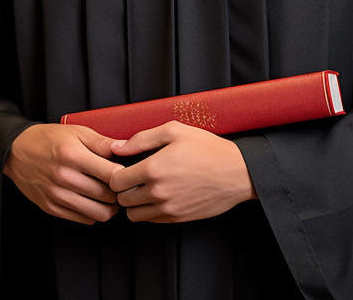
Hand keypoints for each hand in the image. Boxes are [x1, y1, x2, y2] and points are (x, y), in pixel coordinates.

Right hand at [4, 123, 122, 223]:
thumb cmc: (49, 139)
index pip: (111, 175)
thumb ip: (102, 142)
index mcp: (73, 155)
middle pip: (107, 196)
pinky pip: (84, 219)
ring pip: (98, 213)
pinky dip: (93, 212)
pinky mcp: (51, 208)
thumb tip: (126, 149)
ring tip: (110, 195)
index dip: (125, 175)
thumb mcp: (77, 132)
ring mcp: (57, 195)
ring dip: (109, 206)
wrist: (17, 151)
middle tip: (121, 185)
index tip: (128, 172)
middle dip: (119, 192)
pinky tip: (93, 199)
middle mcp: (64, 178)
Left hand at [108, 121, 256, 223]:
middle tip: (133, 177)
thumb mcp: (174, 131)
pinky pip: (151, 220)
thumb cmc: (207, 148)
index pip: (116, 181)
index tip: (124, 167)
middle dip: (123, 188)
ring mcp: (168, 208)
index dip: (116, 173)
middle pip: (122, 199)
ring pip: (133, 214)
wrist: (237, 173)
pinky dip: (149, 210)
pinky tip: (158, 195)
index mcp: (153, 169)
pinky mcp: (178, 219)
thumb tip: (116, 147)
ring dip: (134, 202)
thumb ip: (141, 139)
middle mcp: (158, 192)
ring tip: (144, 188)